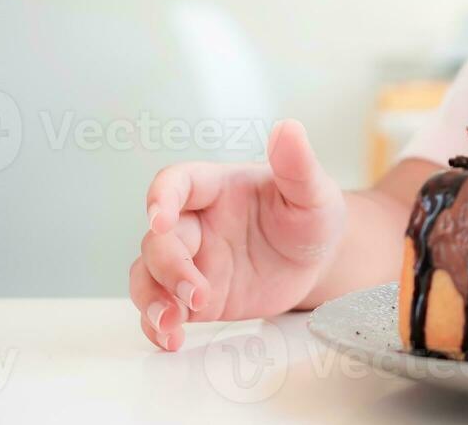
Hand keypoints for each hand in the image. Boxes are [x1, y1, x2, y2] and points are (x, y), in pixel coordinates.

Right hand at [128, 119, 345, 350]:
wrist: (320, 261)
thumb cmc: (312, 215)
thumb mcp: (313, 191)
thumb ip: (297, 164)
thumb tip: (288, 128)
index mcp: (218, 188)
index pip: (176, 183)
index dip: (161, 198)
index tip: (159, 218)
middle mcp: (197, 223)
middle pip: (158, 238)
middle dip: (169, 266)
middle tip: (197, 293)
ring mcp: (193, 261)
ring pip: (147, 274)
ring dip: (151, 299)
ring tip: (172, 324)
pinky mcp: (195, 298)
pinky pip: (161, 309)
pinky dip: (156, 325)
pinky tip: (171, 339)